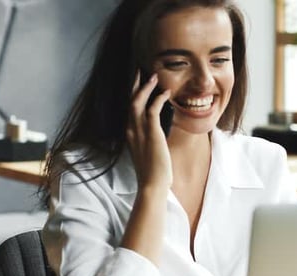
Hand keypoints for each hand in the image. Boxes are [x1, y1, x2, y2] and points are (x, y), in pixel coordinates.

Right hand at [126, 72, 172, 190]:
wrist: (152, 184)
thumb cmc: (153, 172)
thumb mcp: (148, 153)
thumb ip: (149, 142)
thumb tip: (157, 138)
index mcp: (130, 135)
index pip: (129, 110)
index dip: (134, 95)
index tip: (138, 85)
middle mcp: (131, 130)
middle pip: (129, 101)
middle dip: (135, 85)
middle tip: (140, 71)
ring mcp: (138, 131)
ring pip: (137, 101)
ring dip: (145, 87)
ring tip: (154, 76)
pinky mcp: (150, 133)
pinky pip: (152, 109)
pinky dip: (158, 99)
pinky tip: (166, 93)